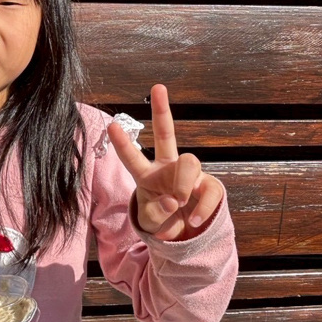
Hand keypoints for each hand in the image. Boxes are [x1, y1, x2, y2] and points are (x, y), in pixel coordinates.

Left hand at [107, 83, 223, 241]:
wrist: (185, 234)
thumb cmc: (162, 220)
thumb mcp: (151, 222)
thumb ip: (156, 213)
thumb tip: (172, 200)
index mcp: (147, 175)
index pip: (132, 158)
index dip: (123, 143)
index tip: (111, 124)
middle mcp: (168, 168)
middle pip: (166, 134)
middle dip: (162, 110)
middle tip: (158, 87)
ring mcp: (190, 174)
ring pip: (190, 162)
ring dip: (183, 183)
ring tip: (179, 202)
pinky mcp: (209, 186)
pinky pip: (210, 191)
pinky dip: (202, 209)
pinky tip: (192, 220)